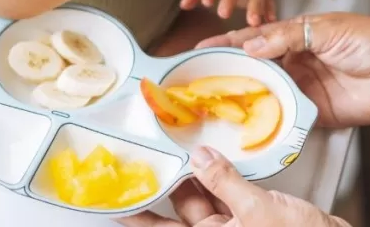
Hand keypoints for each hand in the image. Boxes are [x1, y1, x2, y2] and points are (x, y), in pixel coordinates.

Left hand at [117, 147, 347, 226]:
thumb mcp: (258, 209)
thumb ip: (224, 181)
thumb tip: (199, 157)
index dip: (134, 214)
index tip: (112, 198)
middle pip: (177, 215)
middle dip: (165, 186)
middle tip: (149, 158)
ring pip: (200, 204)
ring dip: (193, 178)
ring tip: (179, 151)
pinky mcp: (250, 224)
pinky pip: (225, 199)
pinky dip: (219, 180)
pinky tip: (215, 160)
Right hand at [198, 13, 369, 127]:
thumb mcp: (324, 29)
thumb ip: (285, 37)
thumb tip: (251, 45)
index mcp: (294, 37)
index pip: (252, 40)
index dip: (226, 45)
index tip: (200, 51)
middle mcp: (295, 63)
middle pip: (254, 71)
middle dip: (228, 77)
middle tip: (200, 84)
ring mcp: (304, 89)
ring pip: (266, 96)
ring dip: (245, 101)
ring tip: (216, 107)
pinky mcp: (316, 114)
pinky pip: (287, 119)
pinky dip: (270, 123)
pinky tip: (252, 126)